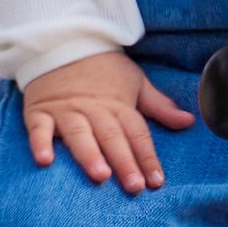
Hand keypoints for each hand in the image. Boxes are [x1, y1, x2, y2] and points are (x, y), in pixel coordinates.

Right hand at [20, 49, 196, 192]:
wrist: (61, 41)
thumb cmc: (102, 67)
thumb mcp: (135, 82)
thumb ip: (159, 106)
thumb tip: (188, 122)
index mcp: (119, 105)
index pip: (137, 134)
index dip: (147, 157)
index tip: (156, 181)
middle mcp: (94, 109)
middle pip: (111, 137)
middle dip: (124, 162)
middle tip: (133, 186)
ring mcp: (66, 110)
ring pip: (80, 134)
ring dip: (90, 154)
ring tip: (100, 175)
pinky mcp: (40, 111)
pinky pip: (39, 128)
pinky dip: (40, 143)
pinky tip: (44, 161)